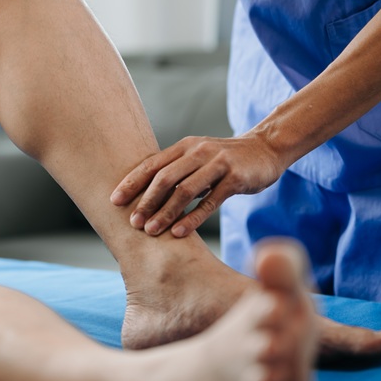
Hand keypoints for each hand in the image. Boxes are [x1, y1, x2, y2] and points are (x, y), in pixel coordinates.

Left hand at [110, 135, 284, 237]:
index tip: (114, 201)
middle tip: (132, 222)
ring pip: (185, 190)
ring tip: (150, 231)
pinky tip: (179, 233)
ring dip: (165, 212)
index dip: (131, 182)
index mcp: (184, 147)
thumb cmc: (226, 159)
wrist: (265, 149)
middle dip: (145, 201)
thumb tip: (146, 194)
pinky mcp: (235, 178)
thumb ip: (177, 171)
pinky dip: (192, 218)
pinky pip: (210, 201)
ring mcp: (218, 164)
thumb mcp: (198, 158)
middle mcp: (198, 152)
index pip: (151, 164)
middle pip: (165, 178)